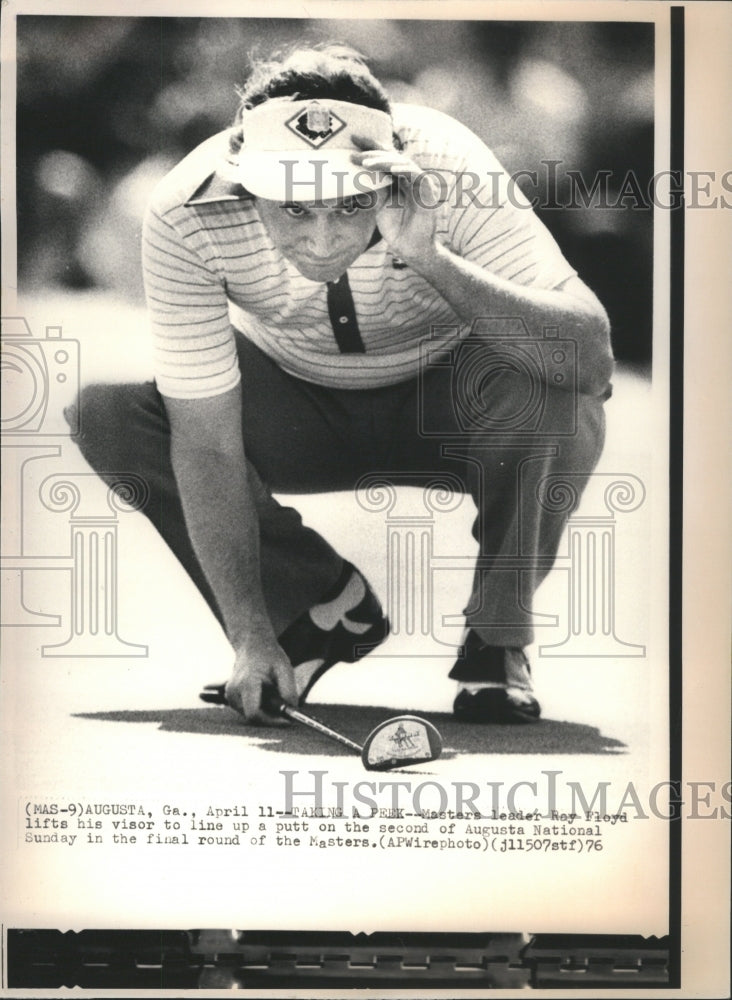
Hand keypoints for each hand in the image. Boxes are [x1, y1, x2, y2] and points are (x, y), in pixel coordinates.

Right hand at [225, 633, 296, 724]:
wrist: (252, 644)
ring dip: (265, 711)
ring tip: (275, 694)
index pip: (254, 714)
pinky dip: (260, 706)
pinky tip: (267, 693)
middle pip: (253, 716)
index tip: (286, 720)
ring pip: (250, 714)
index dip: (271, 721)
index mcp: (246, 684)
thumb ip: (289, 690)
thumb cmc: (269, 655)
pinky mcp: (231, 697)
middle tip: (286, 710)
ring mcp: (230, 695)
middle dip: (271, 716)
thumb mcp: (285, 669)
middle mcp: (234, 691)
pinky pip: (247, 709)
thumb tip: (292, 710)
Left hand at [351, 139, 438, 267]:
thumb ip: (373, 188)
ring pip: (402, 164)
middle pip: (392, 156)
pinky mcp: (427, 191)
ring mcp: (419, 183)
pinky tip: (391, 170)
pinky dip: (404, 171)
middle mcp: (409, 177)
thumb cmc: (396, 228)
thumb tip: (356, 174)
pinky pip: (416, 176)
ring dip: (384, 161)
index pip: (384, 158)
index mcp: (398, 178)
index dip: (370, 147)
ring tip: (366, 163)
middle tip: (355, 153)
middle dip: (373, 152)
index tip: (352, 140)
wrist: (410, 248)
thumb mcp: (379, 204)